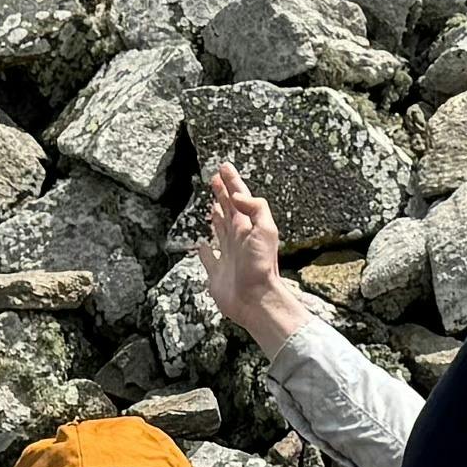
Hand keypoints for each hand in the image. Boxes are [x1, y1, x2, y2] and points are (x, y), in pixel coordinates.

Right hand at [190, 157, 296, 347]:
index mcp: (247, 226)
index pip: (238, 197)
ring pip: (219, 229)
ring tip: (213, 204)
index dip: (231, 181)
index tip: (224, 167)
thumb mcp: (265, 229)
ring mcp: (227, 254)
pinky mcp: (217, 272)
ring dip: (216, 215)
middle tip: (215, 178)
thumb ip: (254, 208)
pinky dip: (203, 250)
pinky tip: (201, 244)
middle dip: (222, 192)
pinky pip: (208, 257)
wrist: (255, 299)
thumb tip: (237, 196)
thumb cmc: (261, 266)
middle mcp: (237, 238)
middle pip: (228, 209)